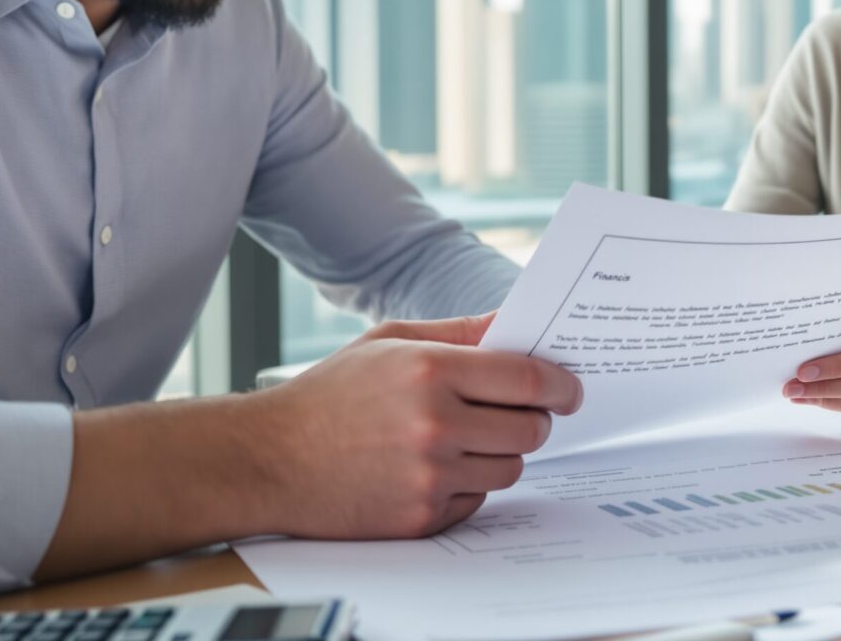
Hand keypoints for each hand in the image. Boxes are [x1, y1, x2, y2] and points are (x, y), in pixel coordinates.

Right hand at [241, 312, 583, 538]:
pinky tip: (435, 467)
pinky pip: (478, 501)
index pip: (526, 379)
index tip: (569, 388)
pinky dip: (468, 485)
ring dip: (501, 453)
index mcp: (429, 371)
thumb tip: (512, 323)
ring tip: (467, 438)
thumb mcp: (390, 341)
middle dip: (536, 419)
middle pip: (529, 429)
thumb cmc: (330, 395)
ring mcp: (428, 477)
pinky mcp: (421, 518)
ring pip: (510, 468)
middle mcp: (434, 426)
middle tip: (522, 413)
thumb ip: (458, 332)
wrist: (271, 460)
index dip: (559, 383)